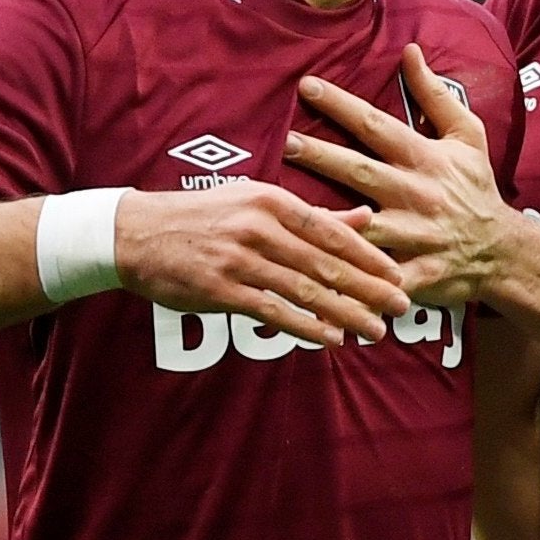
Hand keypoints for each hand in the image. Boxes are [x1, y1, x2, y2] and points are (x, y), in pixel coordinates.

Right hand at [114, 181, 410, 346]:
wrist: (138, 233)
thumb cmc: (206, 214)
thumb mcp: (258, 200)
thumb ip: (314, 213)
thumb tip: (366, 217)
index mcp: (272, 201)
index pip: (332, 230)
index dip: (369, 255)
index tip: (398, 274)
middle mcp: (259, 227)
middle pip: (325, 262)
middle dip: (368, 287)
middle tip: (401, 306)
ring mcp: (239, 259)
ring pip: (304, 289)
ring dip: (344, 312)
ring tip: (374, 329)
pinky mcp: (220, 289)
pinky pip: (272, 311)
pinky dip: (305, 326)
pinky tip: (330, 339)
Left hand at [283, 43, 511, 304]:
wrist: (503, 251)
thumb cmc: (476, 187)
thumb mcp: (467, 135)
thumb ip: (435, 95)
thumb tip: (409, 51)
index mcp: (425, 158)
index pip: (377, 125)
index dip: (342, 105)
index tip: (307, 86)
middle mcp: (416, 194)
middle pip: (362, 172)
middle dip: (323, 157)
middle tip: (286, 142)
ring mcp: (415, 237)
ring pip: (364, 228)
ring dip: (328, 221)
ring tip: (287, 211)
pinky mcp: (415, 275)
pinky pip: (379, 278)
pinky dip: (354, 281)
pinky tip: (317, 278)